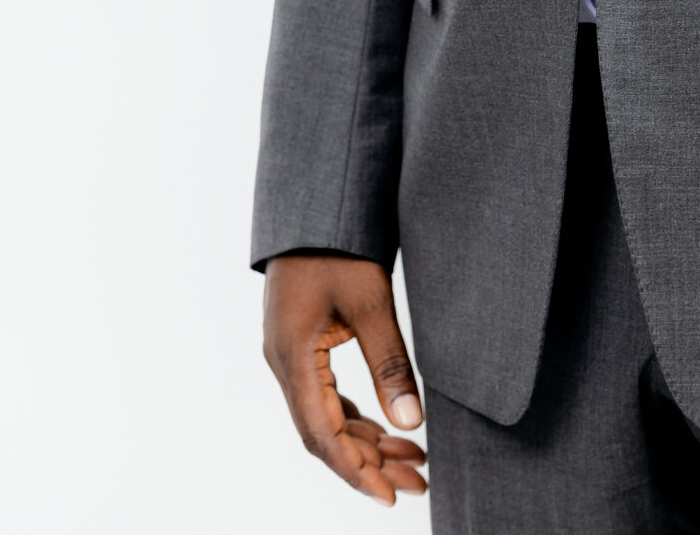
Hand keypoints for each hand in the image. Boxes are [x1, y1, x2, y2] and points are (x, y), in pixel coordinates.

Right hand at [262, 254, 426, 504]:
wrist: (315, 203)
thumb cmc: (340, 244)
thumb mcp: (370, 300)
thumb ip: (390, 361)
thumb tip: (411, 423)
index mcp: (293, 356)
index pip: (323, 434)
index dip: (356, 470)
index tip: (390, 495)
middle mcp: (283, 362)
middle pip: (324, 432)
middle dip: (369, 461)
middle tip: (416, 482)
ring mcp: (289, 353)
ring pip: (325, 415)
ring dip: (365, 440)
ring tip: (412, 459)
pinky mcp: (300, 343)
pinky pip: (325, 394)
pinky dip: (355, 414)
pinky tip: (384, 424)